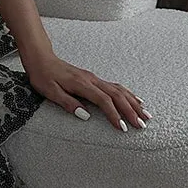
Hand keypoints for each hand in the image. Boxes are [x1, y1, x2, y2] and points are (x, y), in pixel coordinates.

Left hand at [21, 49, 151, 131]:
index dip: (114, 114)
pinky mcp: (94, 79)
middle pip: (117, 95)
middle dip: (131, 111)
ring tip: (145, 115)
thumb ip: (68, 103)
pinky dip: (128, 94)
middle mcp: (92, 80)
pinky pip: (116, 87)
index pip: (103, 101)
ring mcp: (94, 79)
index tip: (122, 127)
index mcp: (82, 84)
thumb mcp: (50, 92)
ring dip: (133, 103)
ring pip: (120, 90)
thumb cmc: (43, 77)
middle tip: (141, 125)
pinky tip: (136, 101)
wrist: (42, 60)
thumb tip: (85, 115)